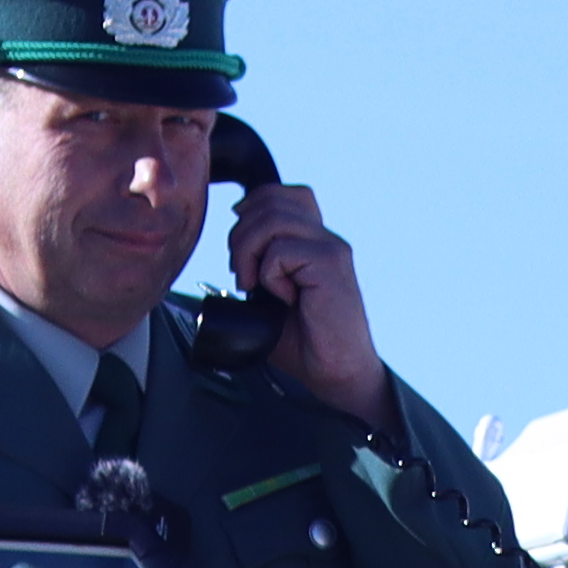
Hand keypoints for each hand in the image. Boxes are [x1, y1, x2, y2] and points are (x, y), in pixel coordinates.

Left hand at [221, 177, 399, 433]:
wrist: (334, 373)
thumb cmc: (303, 342)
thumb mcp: (269, 295)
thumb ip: (258, 264)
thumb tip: (233, 243)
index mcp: (315, 242)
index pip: (283, 194)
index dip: (252, 208)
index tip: (241, 246)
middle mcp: (326, 239)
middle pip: (271, 200)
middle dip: (241, 233)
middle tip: (242, 273)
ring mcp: (331, 249)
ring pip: (272, 218)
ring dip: (249, 251)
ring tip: (254, 284)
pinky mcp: (332, 264)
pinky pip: (281, 250)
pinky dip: (270, 274)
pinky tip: (284, 298)